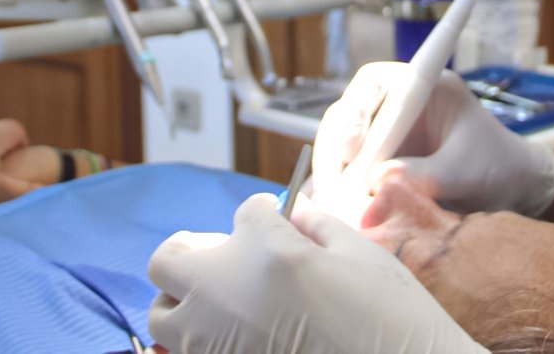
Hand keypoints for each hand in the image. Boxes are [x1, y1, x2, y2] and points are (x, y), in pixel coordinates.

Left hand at [148, 193, 484, 353]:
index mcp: (269, 250)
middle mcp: (228, 293)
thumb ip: (317, 226)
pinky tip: (231, 337)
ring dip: (182, 301)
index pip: (246, 213)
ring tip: (218, 304)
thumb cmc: (391, 318)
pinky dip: (196, 343)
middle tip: (223, 256)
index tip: (278, 224)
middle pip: (172, 257)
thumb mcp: (361, 255)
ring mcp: (216, 342)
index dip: (265, 216)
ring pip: (162, 315)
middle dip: (194, 250)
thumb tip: (292, 214)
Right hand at [313, 62, 553, 216]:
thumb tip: (377, 183)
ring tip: (333, 206)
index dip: (355, 110)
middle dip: (337, 150)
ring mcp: (385, 137)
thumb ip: (425, 176)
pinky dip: (340, 193)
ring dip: (334, 176)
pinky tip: (334, 213)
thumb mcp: (466, 171)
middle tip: (335, 186)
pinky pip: (349, 176)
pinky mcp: (379, 166)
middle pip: (347, 117)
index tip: (352, 145)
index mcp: (422, 88)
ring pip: (342, 149)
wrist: (514, 191)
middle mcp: (396, 108)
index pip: (374, 84)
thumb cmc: (498, 167)